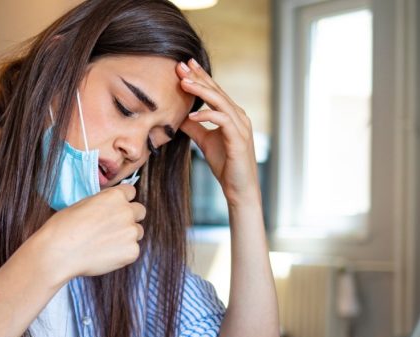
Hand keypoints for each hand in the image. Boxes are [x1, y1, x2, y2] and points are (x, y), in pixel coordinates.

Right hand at [32, 184, 145, 278]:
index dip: (123, 201)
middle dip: (130, 217)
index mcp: (115, 196)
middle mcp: (127, 211)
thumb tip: (108, 209)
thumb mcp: (83, 204)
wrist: (59, 252)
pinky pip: (132, 251)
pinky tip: (104, 255)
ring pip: (137, 232)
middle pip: (140, 211)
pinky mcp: (132, 252)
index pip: (131, 192)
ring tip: (105, 244)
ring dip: (127, 236)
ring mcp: (131, 232)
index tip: (115, 209)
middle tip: (113, 228)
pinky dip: (122, 254)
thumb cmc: (64, 227)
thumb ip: (102, 204)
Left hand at [177, 59, 260, 204]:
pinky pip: (223, 121)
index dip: (200, 77)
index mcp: (232, 115)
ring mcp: (241, 127)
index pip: (214, 91)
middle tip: (181, 65)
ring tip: (184, 83)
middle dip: (199, 77)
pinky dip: (207, 115)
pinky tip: (192, 115)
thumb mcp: (205, 141)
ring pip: (220, 102)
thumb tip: (178, 116)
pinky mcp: (238, 140)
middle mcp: (239, 116)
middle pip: (217, 91)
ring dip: (201, 91)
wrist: (239, 188)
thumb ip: (194, 127)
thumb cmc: (225, 164)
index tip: (184, 66)